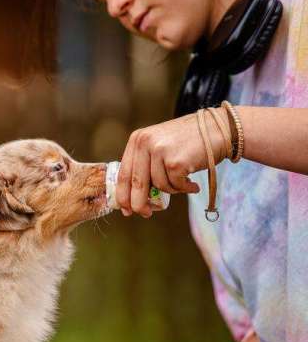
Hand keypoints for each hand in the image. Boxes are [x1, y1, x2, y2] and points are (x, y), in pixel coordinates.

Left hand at [116, 108, 230, 217]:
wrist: (219, 127)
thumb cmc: (189, 141)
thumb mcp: (160, 145)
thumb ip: (145, 164)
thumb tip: (133, 198)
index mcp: (137, 139)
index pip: (123, 173)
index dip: (123, 195)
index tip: (125, 209)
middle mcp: (145, 143)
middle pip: (136, 184)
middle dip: (139, 204)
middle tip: (146, 213)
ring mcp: (160, 151)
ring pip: (159, 186)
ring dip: (172, 190)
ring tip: (184, 182)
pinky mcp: (176, 161)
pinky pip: (175, 185)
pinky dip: (185, 188)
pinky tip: (193, 184)